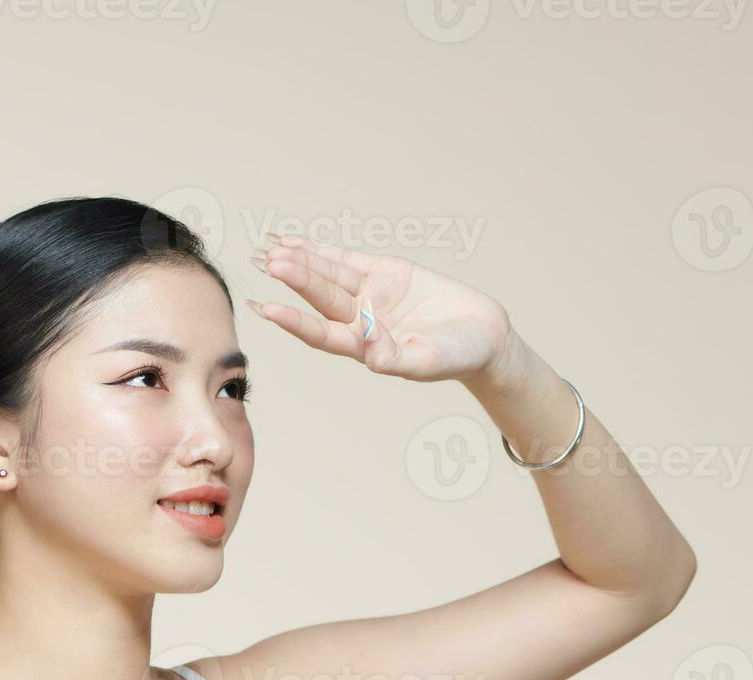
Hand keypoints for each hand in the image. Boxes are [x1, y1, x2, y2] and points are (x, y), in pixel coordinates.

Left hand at [244, 233, 515, 385]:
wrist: (483, 335)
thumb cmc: (457, 356)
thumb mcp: (428, 362)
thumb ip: (396, 359)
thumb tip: (369, 354)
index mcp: (364, 347)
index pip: (322, 333)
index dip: (297, 322)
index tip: (269, 309)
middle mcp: (359, 320)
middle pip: (322, 298)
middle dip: (297, 280)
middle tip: (271, 263)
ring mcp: (370, 294)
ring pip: (329, 275)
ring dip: (302, 262)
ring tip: (272, 249)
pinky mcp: (384, 272)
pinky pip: (345, 259)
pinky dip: (320, 250)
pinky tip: (293, 243)